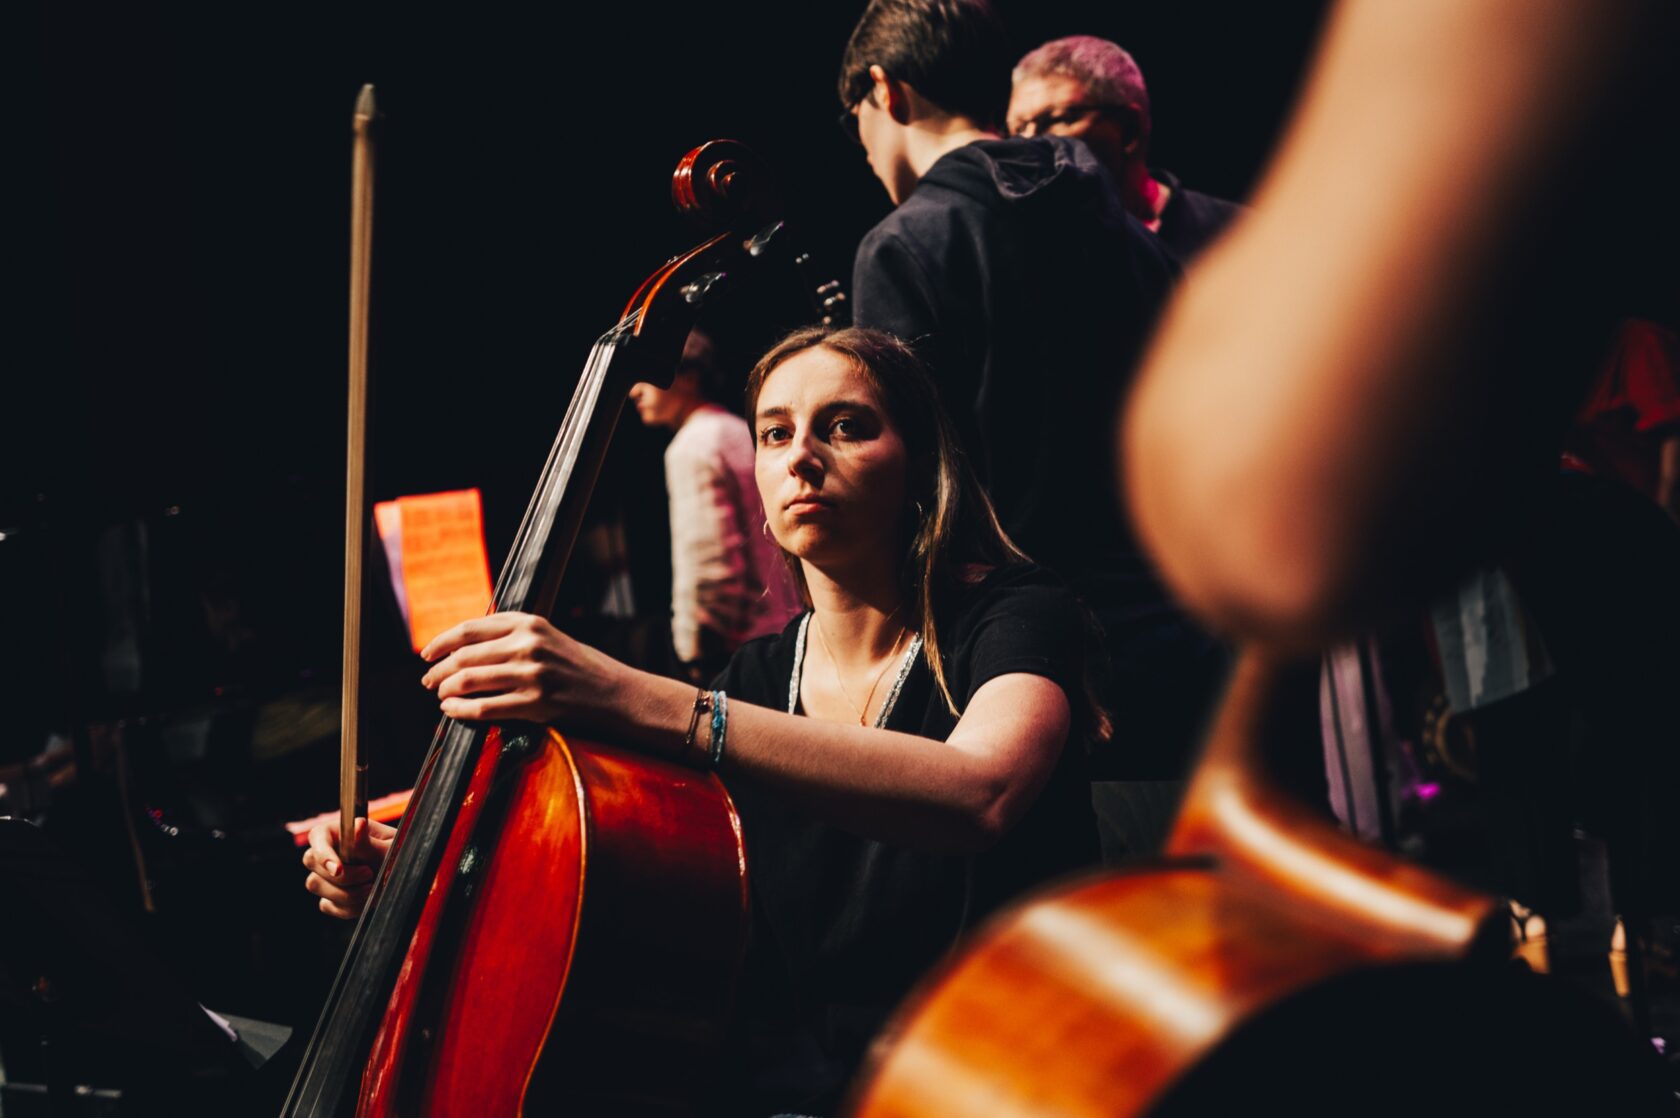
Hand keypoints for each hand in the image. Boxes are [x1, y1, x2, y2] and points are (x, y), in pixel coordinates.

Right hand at [303, 817, 394, 919]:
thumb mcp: (388, 848)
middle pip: (311, 862)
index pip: (317, 836)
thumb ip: (369, 842)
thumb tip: (358, 824)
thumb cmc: (398, 854)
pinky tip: (368, 899)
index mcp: (341, 832)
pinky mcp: (330, 897)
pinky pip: (328, 905)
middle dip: (342, 875)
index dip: (322, 853)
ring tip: (372, 886)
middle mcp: (329, 852)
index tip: (338, 869)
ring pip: (315, 885)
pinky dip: (349, 907)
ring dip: (346, 892)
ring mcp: (326, 876)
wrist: (405, 876)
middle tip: (369, 873)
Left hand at [419, 612, 627, 726]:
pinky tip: (451, 711)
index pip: (469, 629)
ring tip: (441, 696)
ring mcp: (532, 673)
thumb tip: (463, 648)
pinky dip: (460, 710)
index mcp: (528, 622)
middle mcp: (528, 644)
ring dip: (446, 690)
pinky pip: (484, 707)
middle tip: (428, 681)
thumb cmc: (576, 667)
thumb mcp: (546, 637)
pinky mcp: (535, 702)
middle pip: (464, 656)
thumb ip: (510, 636)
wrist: (613, 692)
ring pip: (469, 680)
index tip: (427, 654)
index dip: (441, 642)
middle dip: (438, 671)